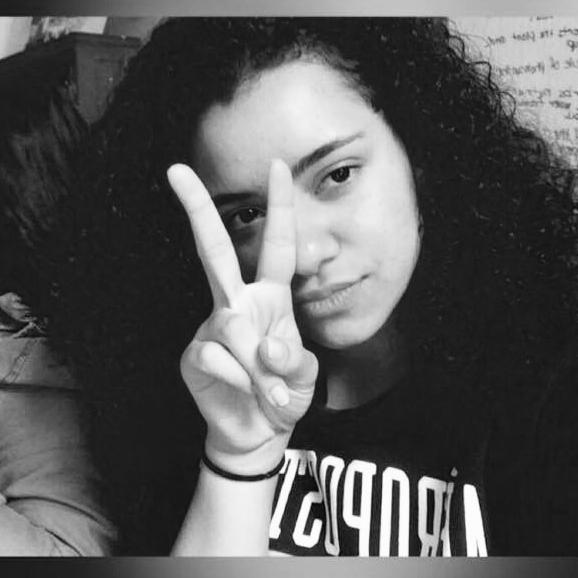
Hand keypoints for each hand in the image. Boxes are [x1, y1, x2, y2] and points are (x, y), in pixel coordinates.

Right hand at [167, 160, 317, 472]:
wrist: (260, 431)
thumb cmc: (284, 393)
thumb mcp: (303, 374)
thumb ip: (292, 358)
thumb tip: (264, 348)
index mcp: (270, 298)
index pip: (276, 245)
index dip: (280, 206)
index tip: (278, 164)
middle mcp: (238, 303)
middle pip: (216, 252)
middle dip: (198, 211)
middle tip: (174, 170)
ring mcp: (212, 327)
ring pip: (231, 324)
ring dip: (259, 365)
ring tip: (271, 391)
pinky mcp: (194, 354)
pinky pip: (217, 357)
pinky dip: (243, 380)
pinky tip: (247, 392)